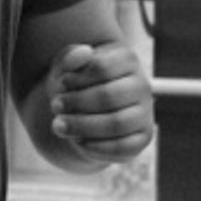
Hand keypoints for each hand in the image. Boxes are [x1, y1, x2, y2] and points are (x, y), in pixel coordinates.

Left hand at [46, 42, 154, 162]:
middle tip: (54, 106)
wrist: (83, 108)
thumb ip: (70, 57)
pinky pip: (123, 147)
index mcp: (127, 60)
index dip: (75, 78)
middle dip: (75, 104)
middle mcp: (142, 85)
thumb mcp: (65, 66)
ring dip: (82, 126)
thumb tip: (84, 52)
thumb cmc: (74, 82)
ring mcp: (145, 113)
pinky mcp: (143, 138)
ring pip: (116, 123)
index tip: (60, 83)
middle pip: (108, 97)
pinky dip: (96, 146)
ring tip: (58, 125)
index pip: (101, 67)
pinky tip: (78, 141)